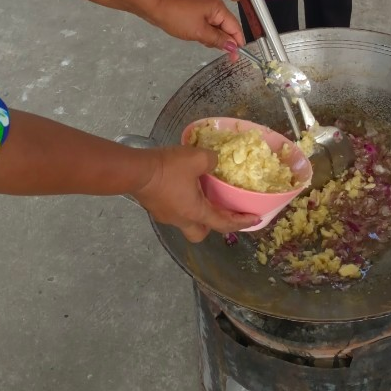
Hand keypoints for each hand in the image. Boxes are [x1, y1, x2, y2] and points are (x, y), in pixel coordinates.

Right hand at [132, 147, 256, 242]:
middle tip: (221, 211)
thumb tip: (214, 161)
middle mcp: (180, 220)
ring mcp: (165, 216)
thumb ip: (212, 160)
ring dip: (196, 214)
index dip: (241, 222)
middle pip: (201, 233)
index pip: (223, 223)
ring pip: (186, 223)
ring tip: (201, 195)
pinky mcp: (154, 208)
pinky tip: (182, 188)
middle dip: (213, 226)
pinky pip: (173, 211)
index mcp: (195, 212)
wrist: (136, 171)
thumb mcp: (197, 158)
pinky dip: (182, 204)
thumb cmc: (169, 168)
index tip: (254, 220)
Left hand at [151, 0, 242, 56]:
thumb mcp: (200, 32)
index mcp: (218, 7)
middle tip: (212, 49)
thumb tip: (233, 47)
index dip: (237, 43)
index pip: (235, 27)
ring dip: (213, 37)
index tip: (236, 58)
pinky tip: (198, 38)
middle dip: (223, 40)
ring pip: (216, 27)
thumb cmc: (178, 18)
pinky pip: (207, 24)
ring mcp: (205, 7)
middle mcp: (215, 5)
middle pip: (226, 26)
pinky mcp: (196, 11)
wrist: (155, 6)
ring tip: (200, 41)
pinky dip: (205, 33)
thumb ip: (218, 40)